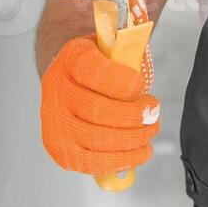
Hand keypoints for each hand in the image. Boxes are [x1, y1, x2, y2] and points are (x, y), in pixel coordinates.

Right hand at [39, 34, 159, 175]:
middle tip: (153, 112)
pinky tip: (141, 151)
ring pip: (96, 139)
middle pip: (96, 110)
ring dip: (132, 139)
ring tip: (150, 131)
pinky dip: (122, 160)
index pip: (93, 71)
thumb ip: (129, 46)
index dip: (121, 81)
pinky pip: (92, 163)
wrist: (68, 77)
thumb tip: (148, 44)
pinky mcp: (60, 148)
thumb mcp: (111, 44)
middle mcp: (56, 89)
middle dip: (133, 115)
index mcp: (71, 57)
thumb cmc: (99, 63)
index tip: (141, 84)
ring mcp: (54, 122)